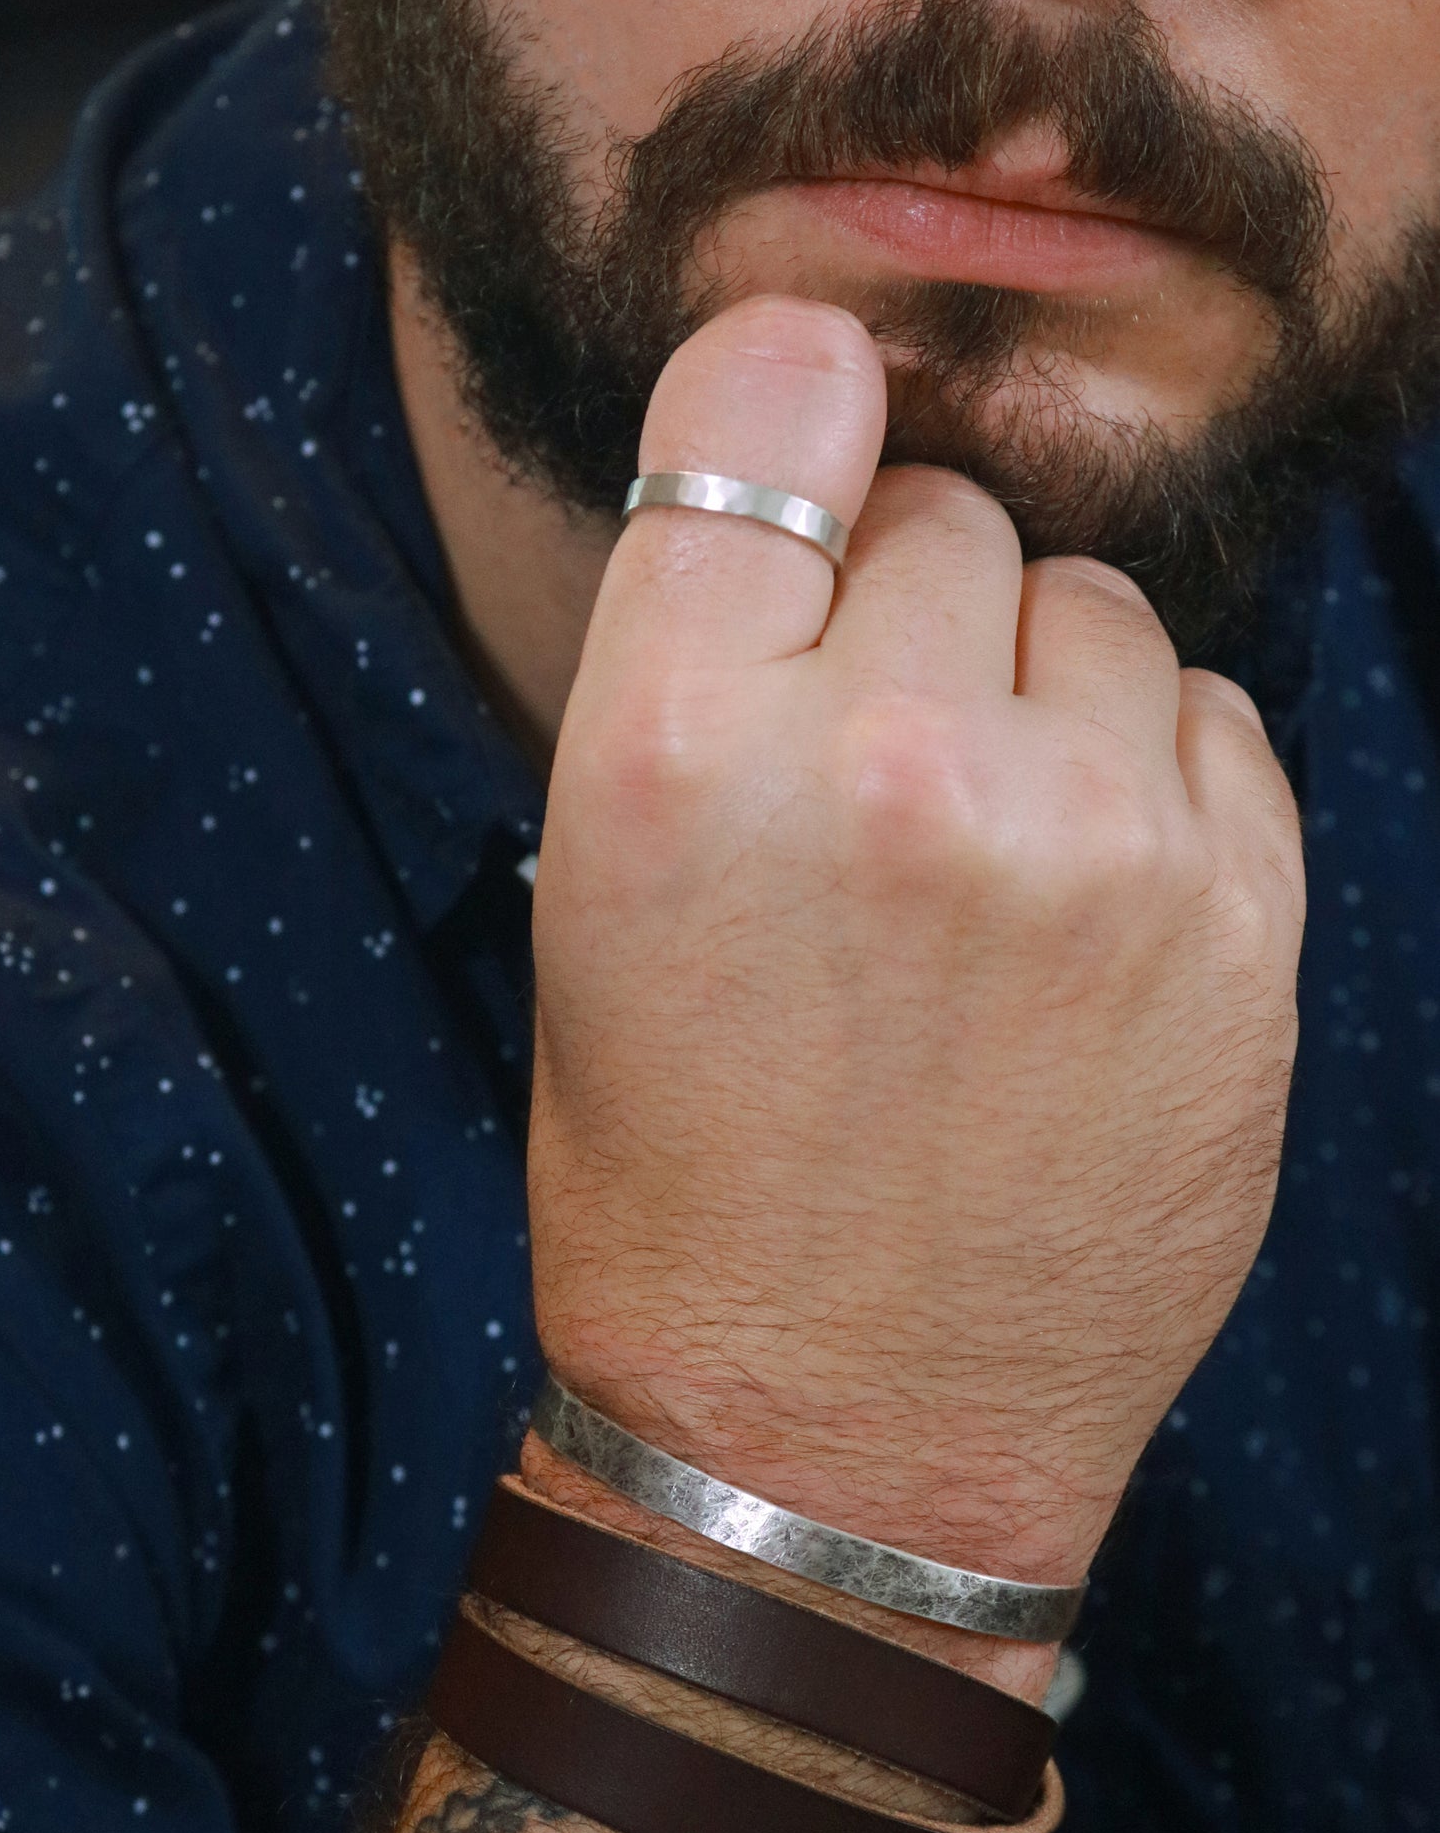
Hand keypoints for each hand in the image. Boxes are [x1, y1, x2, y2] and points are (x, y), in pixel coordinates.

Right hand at [527, 297, 1303, 1589]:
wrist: (840, 1433)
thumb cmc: (690, 1172)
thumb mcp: (599, 898)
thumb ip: (706, 661)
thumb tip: (830, 439)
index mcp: (675, 751)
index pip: (766, 399)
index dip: (792, 409)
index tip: (813, 443)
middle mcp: (887, 764)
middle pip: (944, 510)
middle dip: (908, 610)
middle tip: (872, 771)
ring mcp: (1084, 839)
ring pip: (1091, 605)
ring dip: (1038, 690)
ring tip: (986, 857)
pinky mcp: (1233, 915)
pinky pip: (1209, 715)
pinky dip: (1150, 776)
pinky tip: (1085, 906)